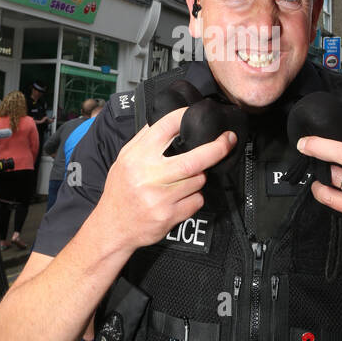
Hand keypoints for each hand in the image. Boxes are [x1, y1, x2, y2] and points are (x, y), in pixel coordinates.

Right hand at [96, 106, 236, 252]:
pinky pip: (196, 200)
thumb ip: (145, 140)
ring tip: (183, 181)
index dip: (186, 116)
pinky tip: (180, 199)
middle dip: (217, 148)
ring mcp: (160, 198)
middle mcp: (148, 176)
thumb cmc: (120, 191)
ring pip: (198, 180)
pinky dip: (194, 197)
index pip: (167, 127)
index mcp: (137, 156)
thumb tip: (171, 121)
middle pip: (194, 159)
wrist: (113, 227)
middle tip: (228, 140)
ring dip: (198, 177)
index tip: (200, 114)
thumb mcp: (124, 160)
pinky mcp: (169, 216)